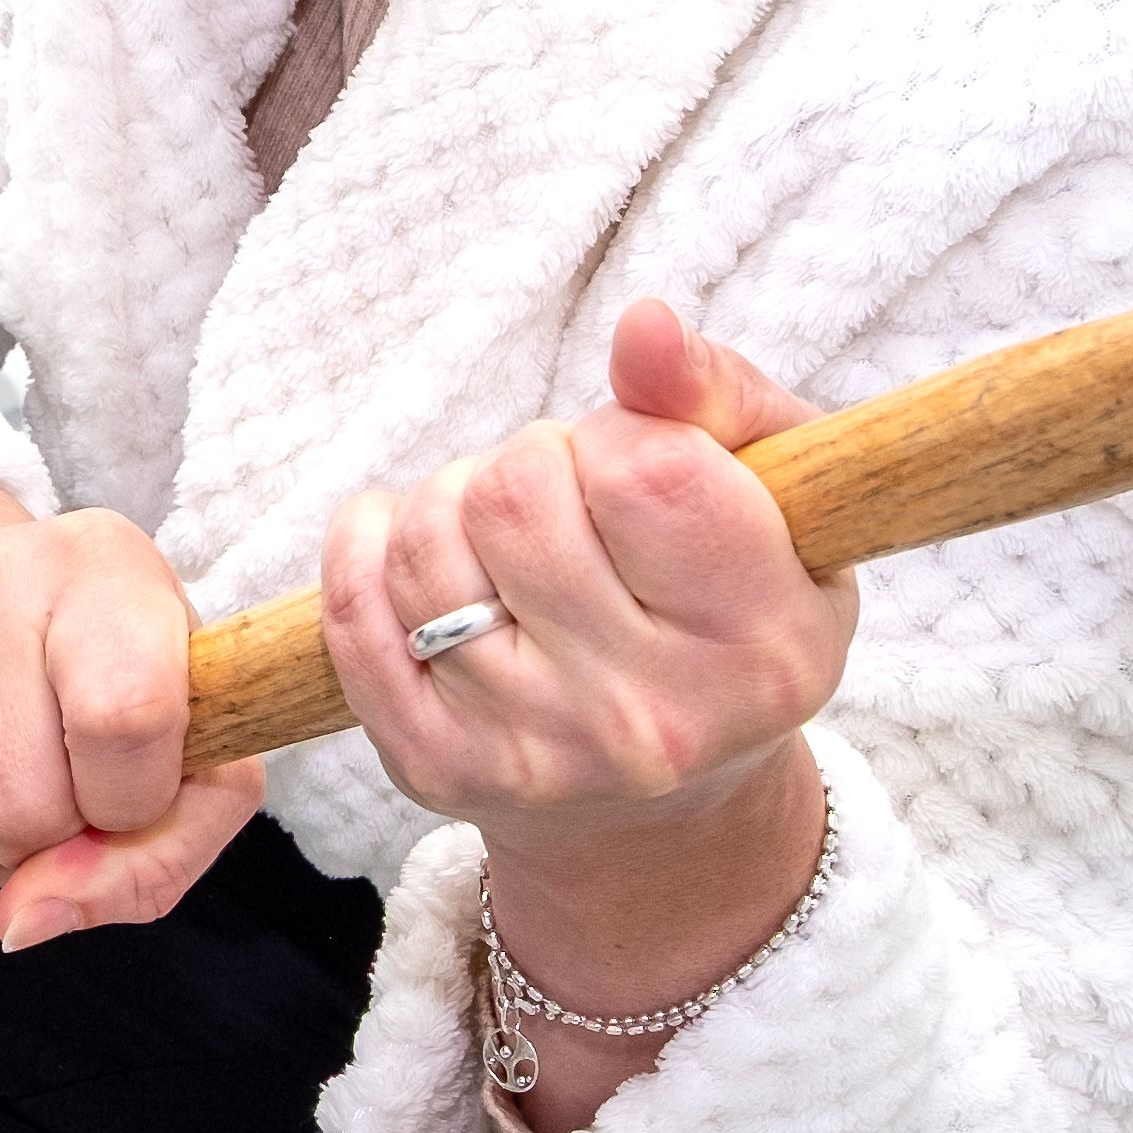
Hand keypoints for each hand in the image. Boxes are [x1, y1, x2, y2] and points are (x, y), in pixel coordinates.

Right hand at [0, 491, 265, 945]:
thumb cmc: (111, 687)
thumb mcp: (188, 761)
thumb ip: (153, 858)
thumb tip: (24, 919)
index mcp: (104, 571)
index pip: (126, 719)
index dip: (130, 802)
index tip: (128, 795)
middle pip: (15, 797)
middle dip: (43, 846)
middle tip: (54, 810)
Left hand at [317, 303, 850, 1120]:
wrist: (664, 807)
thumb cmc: (725, 614)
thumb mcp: (779, 504)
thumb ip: (719, 398)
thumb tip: (644, 326)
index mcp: (764, 646)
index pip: (645, 468)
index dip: (621, 435)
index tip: (636, 465)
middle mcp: (651, 719)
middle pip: (516, 497)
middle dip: (529, 463)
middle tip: (565, 498)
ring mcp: (534, 753)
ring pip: (423, 545)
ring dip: (450, 504)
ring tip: (504, 534)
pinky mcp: (436, 770)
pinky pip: (353, 614)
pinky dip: (366, 549)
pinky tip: (409, 546)